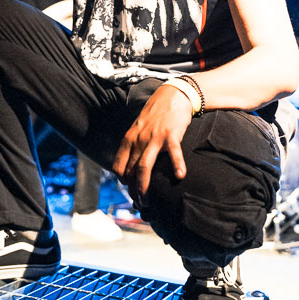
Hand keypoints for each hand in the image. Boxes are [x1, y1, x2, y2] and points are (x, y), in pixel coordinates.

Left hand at [113, 84, 192, 198]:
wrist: (172, 95)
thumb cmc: (156, 114)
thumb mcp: (139, 128)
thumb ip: (134, 145)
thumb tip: (131, 166)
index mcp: (129, 138)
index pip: (118, 165)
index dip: (122, 181)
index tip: (129, 190)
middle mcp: (139, 140)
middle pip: (131, 171)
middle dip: (133, 190)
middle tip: (139, 204)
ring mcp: (154, 137)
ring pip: (144, 167)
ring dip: (144, 187)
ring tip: (147, 201)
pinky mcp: (171, 134)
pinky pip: (173, 152)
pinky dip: (176, 164)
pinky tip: (180, 176)